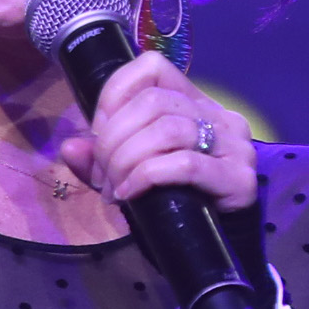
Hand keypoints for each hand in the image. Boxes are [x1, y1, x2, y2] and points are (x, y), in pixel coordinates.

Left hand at [58, 52, 253, 213]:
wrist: (210, 241)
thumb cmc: (169, 197)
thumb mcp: (124, 171)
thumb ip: (96, 158)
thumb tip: (70, 148)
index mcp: (192, 100)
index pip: (151, 68)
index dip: (113, 96)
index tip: (96, 132)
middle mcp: (218, 114)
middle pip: (153, 103)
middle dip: (113, 140)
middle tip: (102, 174)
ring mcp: (234, 144)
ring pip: (167, 130)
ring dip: (127, 160)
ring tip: (115, 188)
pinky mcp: (238, 178)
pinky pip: (186, 164)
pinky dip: (148, 176)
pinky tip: (131, 193)